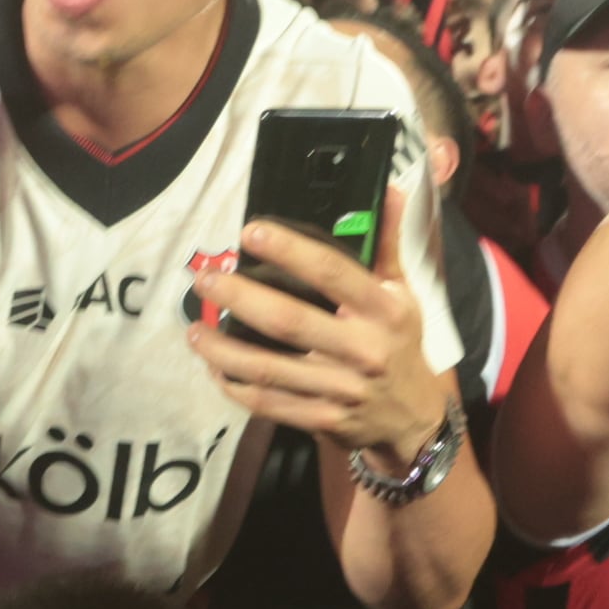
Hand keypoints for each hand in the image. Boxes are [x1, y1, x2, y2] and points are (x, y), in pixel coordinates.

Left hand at [182, 189, 450, 457]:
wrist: (414, 418)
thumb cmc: (401, 345)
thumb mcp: (404, 295)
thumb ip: (388, 245)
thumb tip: (391, 190)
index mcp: (383, 311)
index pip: (333, 273)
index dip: (290, 251)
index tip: (251, 232)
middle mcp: (362, 349)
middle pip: (290, 321)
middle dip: (241, 298)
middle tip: (205, 281)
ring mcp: (341, 389)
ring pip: (270, 369)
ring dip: (225, 351)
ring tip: (194, 330)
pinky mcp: (323, 418)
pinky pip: (271, 403)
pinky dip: (237, 387)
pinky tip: (214, 370)